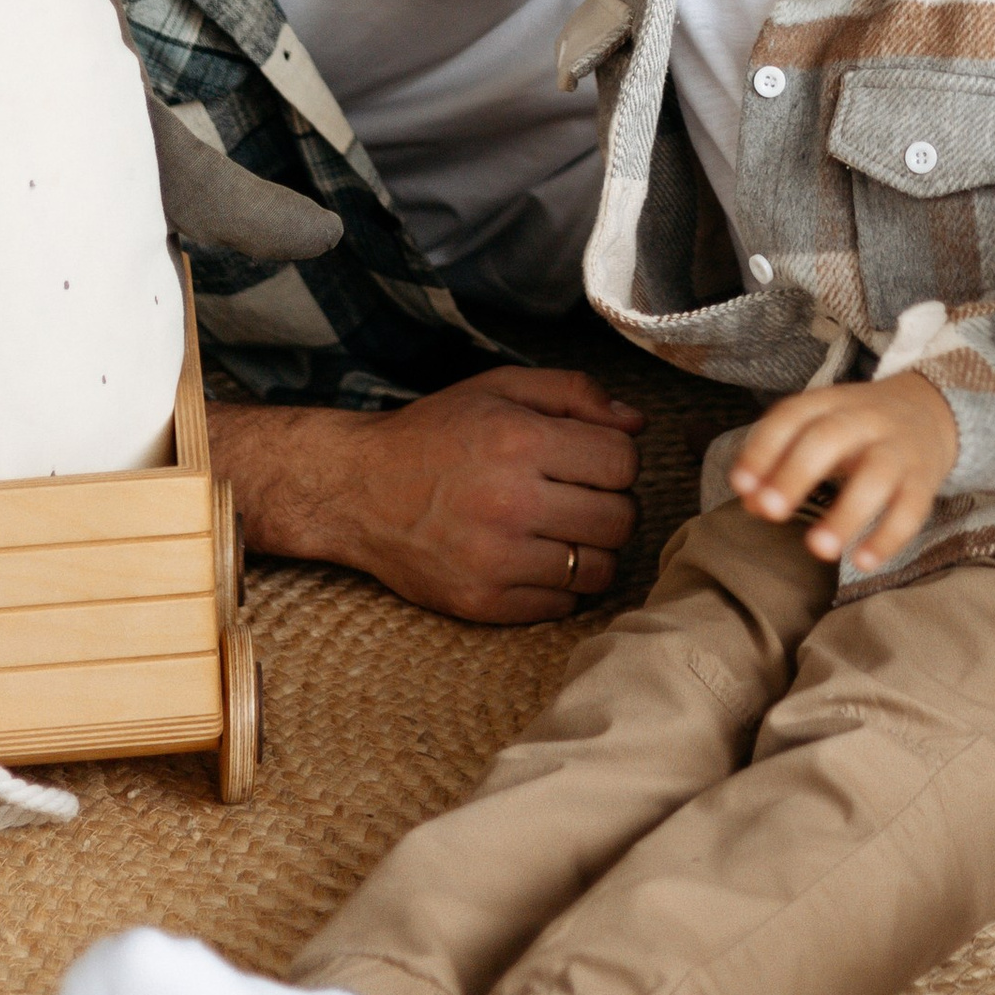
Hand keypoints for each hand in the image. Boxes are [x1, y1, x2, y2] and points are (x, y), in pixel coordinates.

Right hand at [209, 366, 642, 625]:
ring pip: (600, 570)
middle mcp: (511, 504)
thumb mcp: (500, 388)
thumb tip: (637, 423)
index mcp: (520, 441)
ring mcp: (496, 561)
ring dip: (592, 550)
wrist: (358, 489)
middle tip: (582, 498)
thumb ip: (573, 392)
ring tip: (562, 530)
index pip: (623, 463)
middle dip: (613, 506)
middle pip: (621, 520)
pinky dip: (560, 585)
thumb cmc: (435, 433)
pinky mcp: (482, 603)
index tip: (593, 461)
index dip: (617, 460)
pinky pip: (562, 606)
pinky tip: (534, 558)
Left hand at [729, 371, 956, 569]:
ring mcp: (898, 448)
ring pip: (876, 476)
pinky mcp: (924, 480)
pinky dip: (888, 537)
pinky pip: (911, 509)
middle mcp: (865, 419)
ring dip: (845, 513)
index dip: (764, 449)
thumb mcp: (820, 429)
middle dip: (796, 473)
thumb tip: (752, 503)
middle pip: (830, 437)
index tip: (740, 486)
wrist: (931, 409)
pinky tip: (863, 561)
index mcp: (832, 402)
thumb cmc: (858, 429)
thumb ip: (782, 461)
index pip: (793, 415)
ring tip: (818, 549)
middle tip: (770, 511)